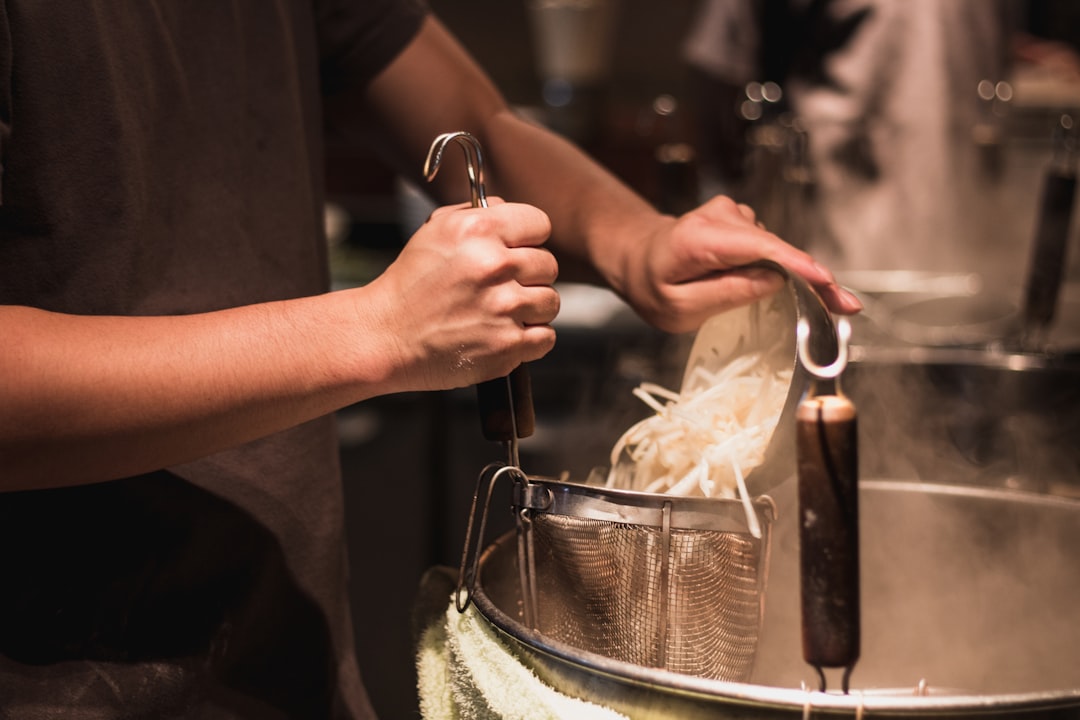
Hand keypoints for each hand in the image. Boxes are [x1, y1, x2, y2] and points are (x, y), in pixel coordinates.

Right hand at [366, 198, 558, 391]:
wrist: (386, 335)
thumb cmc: (411, 283)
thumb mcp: (436, 230)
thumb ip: (479, 213)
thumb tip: (511, 210)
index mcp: (479, 230)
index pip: (540, 224)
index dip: (529, 239)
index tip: (516, 251)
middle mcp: (495, 265)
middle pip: (549, 265)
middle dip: (529, 276)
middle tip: (502, 287)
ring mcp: (504, 308)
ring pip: (550, 301)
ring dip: (531, 309)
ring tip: (500, 312)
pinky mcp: (507, 345)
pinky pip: (545, 337)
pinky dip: (529, 339)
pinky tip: (503, 334)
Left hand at [616, 196, 861, 332]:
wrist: (639, 257)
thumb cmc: (652, 286)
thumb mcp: (677, 308)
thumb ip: (723, 294)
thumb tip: (771, 282)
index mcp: (700, 238)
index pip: (759, 248)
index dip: (798, 266)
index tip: (828, 284)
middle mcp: (722, 216)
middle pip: (777, 249)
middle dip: (814, 280)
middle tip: (846, 308)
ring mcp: (734, 214)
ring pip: (776, 250)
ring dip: (796, 277)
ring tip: (811, 303)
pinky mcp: (743, 221)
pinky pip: (771, 248)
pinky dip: (783, 269)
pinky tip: (779, 286)